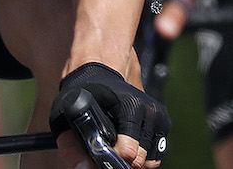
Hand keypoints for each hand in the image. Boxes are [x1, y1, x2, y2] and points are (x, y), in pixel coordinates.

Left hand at [51, 63, 169, 167]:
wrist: (102, 72)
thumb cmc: (84, 94)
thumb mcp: (68, 115)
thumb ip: (72, 147)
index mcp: (130, 105)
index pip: (129, 151)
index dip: (114, 160)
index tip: (104, 157)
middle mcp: (149, 110)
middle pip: (140, 159)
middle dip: (123, 162)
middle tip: (109, 153)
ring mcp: (159, 116)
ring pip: (150, 160)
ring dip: (134, 160)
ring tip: (117, 149)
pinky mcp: (164, 122)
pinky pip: (157, 154)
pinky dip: (144, 156)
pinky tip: (128, 146)